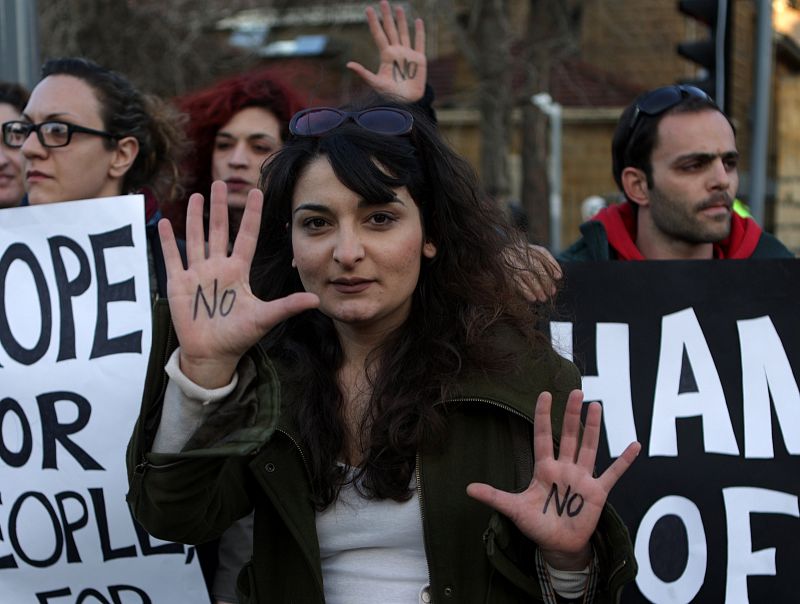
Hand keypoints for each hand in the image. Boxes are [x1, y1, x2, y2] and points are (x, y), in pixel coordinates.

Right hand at [158, 180, 318, 387]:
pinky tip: (165, 222)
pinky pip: (172, 258)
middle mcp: (218, 267)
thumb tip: (316, 300)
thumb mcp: (265, 317)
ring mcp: (197, 274)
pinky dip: (167, 241)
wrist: (213, 354)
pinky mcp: (179, 284)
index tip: (258, 192)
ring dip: (195, 217)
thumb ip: (287, 306)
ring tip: (198, 195)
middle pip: (218, 231)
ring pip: (196, 238)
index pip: (247, 236)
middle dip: (219, 207)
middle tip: (221, 182)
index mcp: (239, 271)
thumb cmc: (239, 336)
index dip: (251, 215)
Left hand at [346, 0, 426, 102]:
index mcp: (386, 56)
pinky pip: (420, 43)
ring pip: (404, 33)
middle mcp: (396, 52)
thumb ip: (363, 73)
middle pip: (390, 29)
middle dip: (387, 16)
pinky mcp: (419, 59)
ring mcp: (408, 54)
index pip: (378, 34)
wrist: (406, 103)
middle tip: (383, 1)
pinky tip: (418, 21)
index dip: (373, 22)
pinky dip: (419, 32)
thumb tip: (348, 65)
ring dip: (401, 20)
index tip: (368, 9)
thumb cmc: (390, 95)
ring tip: (398, 7)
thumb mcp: (375, 83)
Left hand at [466, 390, 640, 569]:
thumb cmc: (536, 524)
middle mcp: (565, 468)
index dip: (543, 416)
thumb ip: (494, 497)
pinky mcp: (597, 493)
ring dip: (593, 428)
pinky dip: (624, 461)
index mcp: (544, 468)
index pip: (543, 436)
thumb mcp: (514, 509)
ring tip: (596, 406)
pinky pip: (613, 473)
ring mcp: (582, 478)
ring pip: (589, 447)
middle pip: (569, 436)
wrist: (557, 545)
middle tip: (576, 391)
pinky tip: (634, 445)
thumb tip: (468, 488)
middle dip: (572, 414)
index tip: (544, 395)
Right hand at [504, 243, 562, 302]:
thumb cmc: (525, 254)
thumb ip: (550, 262)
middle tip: (550, 293)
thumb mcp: (539, 252)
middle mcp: (522, 258)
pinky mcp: (507, 275)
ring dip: (536, 288)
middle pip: (536, 269)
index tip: (557, 278)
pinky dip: (524, 292)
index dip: (550, 269)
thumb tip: (559, 276)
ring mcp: (514, 266)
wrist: (502, 251)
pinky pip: (516, 284)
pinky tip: (532, 298)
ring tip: (543, 298)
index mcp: (531, 252)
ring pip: (526, 277)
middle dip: (544, 282)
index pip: (542, 260)